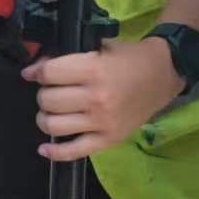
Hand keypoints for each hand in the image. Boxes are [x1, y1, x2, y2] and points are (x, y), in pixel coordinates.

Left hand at [24, 36, 182, 160]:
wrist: (163, 74)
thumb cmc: (130, 57)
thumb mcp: (100, 47)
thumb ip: (69, 58)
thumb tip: (36, 70)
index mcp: (94, 70)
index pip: (49, 74)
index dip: (37, 72)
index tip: (34, 73)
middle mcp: (96, 98)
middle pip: (48, 100)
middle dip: (44, 93)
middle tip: (51, 90)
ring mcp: (102, 122)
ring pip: (53, 125)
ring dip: (45, 117)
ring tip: (52, 111)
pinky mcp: (108, 140)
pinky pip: (74, 151)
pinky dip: (55, 152)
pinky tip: (45, 148)